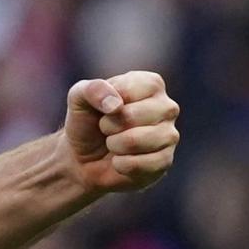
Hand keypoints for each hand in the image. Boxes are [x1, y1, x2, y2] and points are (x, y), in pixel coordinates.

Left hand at [59, 70, 180, 194]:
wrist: (83, 158)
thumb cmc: (86, 121)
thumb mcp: (79, 97)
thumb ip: (93, 90)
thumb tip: (116, 105)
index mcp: (150, 84)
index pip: (128, 90)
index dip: (106, 102)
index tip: (104, 107)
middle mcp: (167, 107)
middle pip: (132, 116)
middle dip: (109, 125)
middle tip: (107, 128)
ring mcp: (170, 135)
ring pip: (137, 141)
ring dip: (114, 145)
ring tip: (113, 143)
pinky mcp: (166, 161)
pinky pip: (141, 164)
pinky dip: (121, 164)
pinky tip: (121, 160)